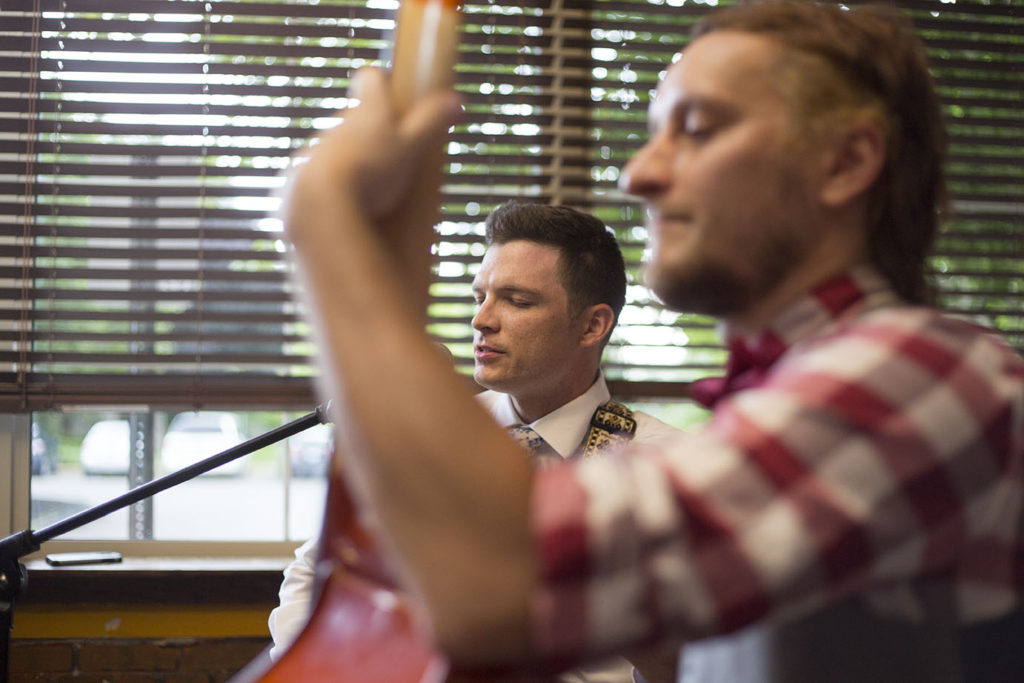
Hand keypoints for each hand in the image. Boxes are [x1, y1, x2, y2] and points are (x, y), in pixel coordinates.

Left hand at [283, 67, 461, 245]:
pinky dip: (327, 188)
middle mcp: (333, 123)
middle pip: (352, 117)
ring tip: (368, 192)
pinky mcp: (293, 180)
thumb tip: (456, 100)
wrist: (320, 208)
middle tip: (391, 157)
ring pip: (332, 148)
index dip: (383, 84)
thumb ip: (433, 122)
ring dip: (347, 162)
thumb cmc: (371, 174)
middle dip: (369, 132)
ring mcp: (311, 151)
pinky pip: (313, 178)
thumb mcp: (413, 147)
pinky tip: (343, 209)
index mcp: (365, 110)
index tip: (396, 98)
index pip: (371, 77)